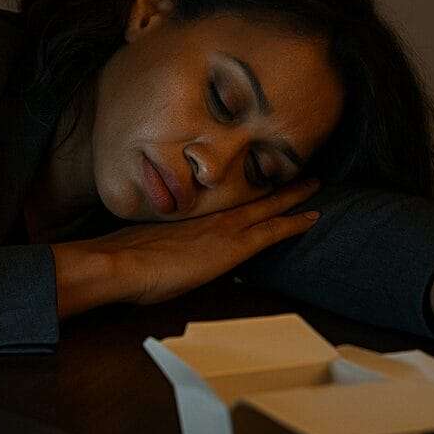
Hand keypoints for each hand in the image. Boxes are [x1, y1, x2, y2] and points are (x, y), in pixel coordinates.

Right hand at [52, 179, 320, 313]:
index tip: (255, 180)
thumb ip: (156, 243)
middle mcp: (209, 215)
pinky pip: (272, 231)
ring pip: (267, 206)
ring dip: (291, 195)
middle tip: (296, 169)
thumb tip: (154, 251)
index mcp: (189, 214)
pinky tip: (312, 218)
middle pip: (248, 195)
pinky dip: (294, 223)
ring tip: (313, 184)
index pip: (223, 199)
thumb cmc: (122, 260)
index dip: (242, 190)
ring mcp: (223, 228)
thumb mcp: (142, 246)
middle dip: (273, 183)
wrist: (120, 264)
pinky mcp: (234, 246)